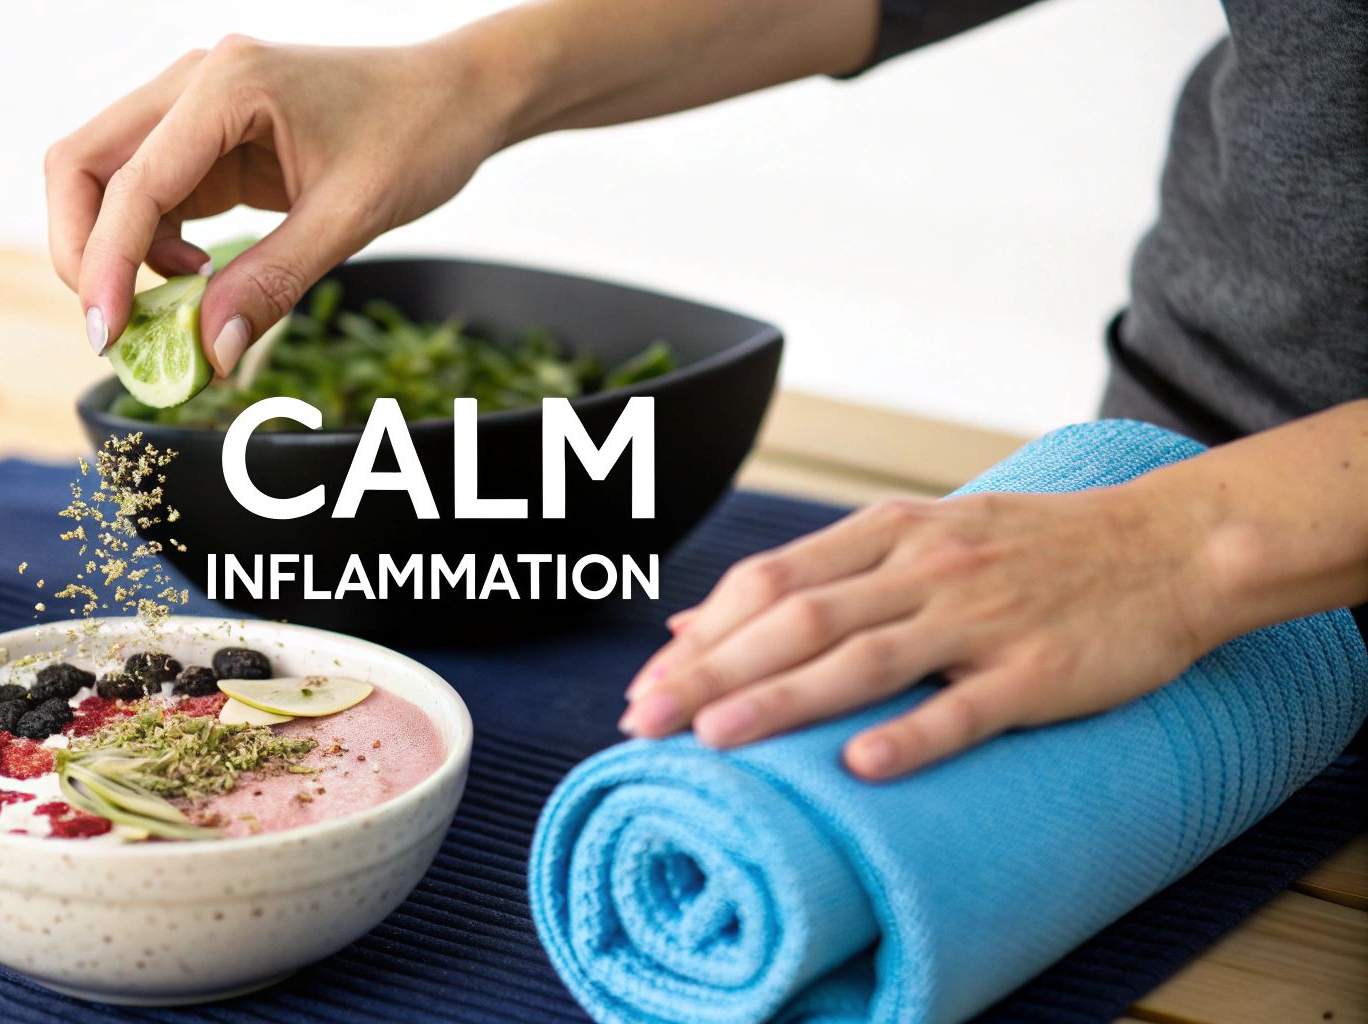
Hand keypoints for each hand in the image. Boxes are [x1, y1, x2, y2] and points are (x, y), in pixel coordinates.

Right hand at [44, 34, 511, 370]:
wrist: (456, 98)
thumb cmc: (417, 137)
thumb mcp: (350, 218)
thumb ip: (273, 282)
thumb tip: (210, 351)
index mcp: (228, 84)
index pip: (132, 181)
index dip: (104, 264)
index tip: (107, 336)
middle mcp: (194, 80)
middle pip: (83, 165)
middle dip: (83, 251)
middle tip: (118, 327)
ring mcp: (194, 103)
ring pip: (104, 179)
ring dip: (114, 250)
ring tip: (172, 306)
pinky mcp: (204, 135)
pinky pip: (145, 192)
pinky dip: (149, 243)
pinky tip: (198, 273)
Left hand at [621, 484, 1228, 778]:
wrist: (1168, 546)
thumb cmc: (1027, 549)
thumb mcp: (913, 537)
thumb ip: (810, 577)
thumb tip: (696, 621)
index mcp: (889, 532)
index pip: (769, 581)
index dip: (701, 637)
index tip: (645, 687)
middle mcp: (924, 567)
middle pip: (796, 619)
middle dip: (711, 673)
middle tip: (644, 722)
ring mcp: (982, 617)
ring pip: (864, 659)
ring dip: (781, 700)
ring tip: (713, 742)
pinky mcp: (1040, 670)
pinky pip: (968, 706)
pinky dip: (912, 734)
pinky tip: (861, 766)